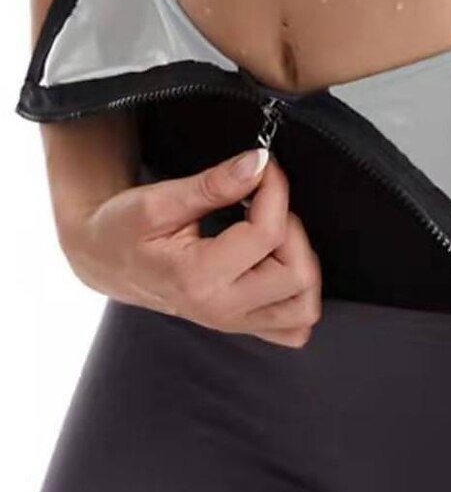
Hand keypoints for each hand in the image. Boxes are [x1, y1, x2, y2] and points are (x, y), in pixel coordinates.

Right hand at [59, 147, 321, 347]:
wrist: (105, 259)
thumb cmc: (124, 230)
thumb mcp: (159, 201)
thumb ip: (214, 184)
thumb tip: (258, 164)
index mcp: (197, 278)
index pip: (268, 234)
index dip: (275, 190)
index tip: (265, 169)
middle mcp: (221, 309)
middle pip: (298, 274)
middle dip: (292, 228)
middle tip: (266, 206)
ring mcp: (235, 323)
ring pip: (304, 307)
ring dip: (302, 264)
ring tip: (274, 236)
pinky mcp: (244, 325)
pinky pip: (294, 327)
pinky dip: (299, 297)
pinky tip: (277, 265)